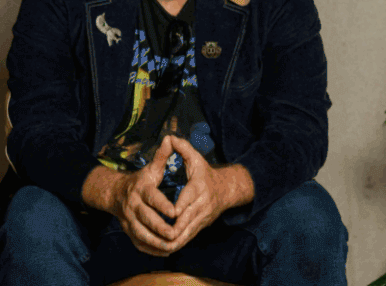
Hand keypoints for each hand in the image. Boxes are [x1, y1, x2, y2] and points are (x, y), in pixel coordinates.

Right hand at [107, 135, 179, 256]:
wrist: (115, 194)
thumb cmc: (140, 181)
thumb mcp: (151, 168)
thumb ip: (162, 156)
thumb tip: (169, 138)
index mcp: (141, 189)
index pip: (152, 198)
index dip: (162, 205)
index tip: (175, 211)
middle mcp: (132, 206)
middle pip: (146, 220)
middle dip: (161, 228)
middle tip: (175, 234)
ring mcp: (128, 220)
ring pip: (141, 235)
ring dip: (156, 242)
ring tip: (172, 246)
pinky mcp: (128, 232)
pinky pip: (138, 243)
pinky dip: (151, 249)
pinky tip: (164, 251)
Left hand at [164, 135, 253, 251]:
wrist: (226, 189)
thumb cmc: (206, 173)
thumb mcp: (195, 158)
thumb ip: (182, 147)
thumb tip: (169, 137)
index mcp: (199, 187)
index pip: (189, 198)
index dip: (179, 206)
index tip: (170, 213)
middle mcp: (202, 204)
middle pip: (188, 219)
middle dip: (174, 228)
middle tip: (158, 233)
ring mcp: (203, 217)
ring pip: (188, 232)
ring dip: (175, 240)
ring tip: (160, 245)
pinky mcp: (201, 225)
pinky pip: (189, 237)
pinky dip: (178, 243)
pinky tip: (166, 248)